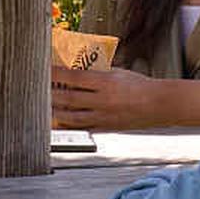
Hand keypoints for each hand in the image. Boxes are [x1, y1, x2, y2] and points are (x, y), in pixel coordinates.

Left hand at [51, 65, 175, 130]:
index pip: (74, 77)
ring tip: (46, 109)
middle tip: (40, 91)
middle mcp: (102, 100)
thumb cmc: (141, 86)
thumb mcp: (119, 73)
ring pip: (72, 118)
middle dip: (51, 95)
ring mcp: (103, 116)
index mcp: (106, 83)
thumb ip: (99, 73)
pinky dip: (71, 126)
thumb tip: (81, 72)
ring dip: (56, 113)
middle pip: (69, 99)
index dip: (56, 74)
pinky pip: (83, 128)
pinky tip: (62, 123)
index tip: (45, 70)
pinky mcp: (106, 128)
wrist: (159, 104)